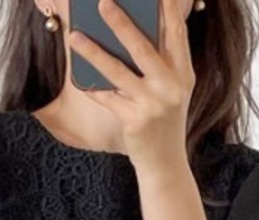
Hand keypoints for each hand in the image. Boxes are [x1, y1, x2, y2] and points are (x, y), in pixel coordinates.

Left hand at [67, 0, 195, 176]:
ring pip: (118, 71)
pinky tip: (78, 75)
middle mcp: (171, 86)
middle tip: (102, 2)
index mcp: (184, 73)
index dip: (168, 8)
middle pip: (143, 47)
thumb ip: (161, 61)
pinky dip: (92, 87)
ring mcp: (152, 104)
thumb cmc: (164, 119)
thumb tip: (128, 31)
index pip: (177, 33)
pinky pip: (107, 97)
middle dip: (121, 22)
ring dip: (94, 51)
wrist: (165, 163)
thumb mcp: (172, 88)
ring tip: (74, 36)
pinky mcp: (134, 120)